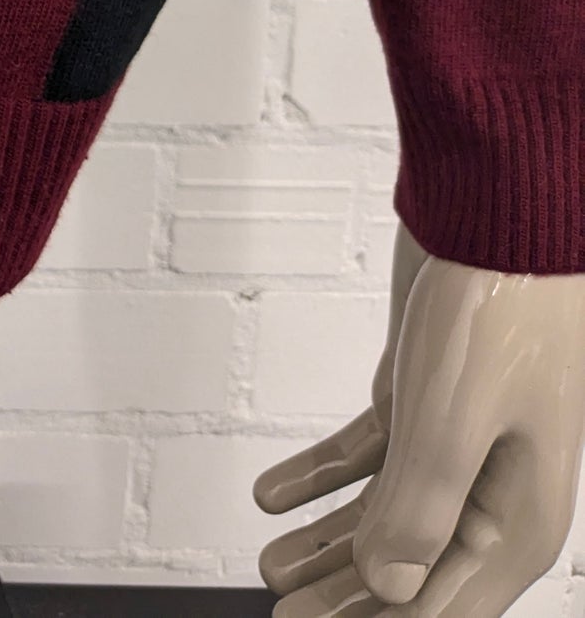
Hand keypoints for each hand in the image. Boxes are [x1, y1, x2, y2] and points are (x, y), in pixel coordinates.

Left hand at [252, 223, 584, 615]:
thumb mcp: (452, 423)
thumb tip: (391, 587)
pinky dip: (320, 475)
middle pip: (414, 566)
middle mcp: (496, 485)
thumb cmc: (497, 310)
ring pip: (385, 513)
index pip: (448, 603)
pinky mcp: (421, 397)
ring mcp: (457, 440)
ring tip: (269, 566)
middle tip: (283, 614)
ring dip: (328, 543)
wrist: (496, 213)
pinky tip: (270, 493)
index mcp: (523, 514)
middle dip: (349, 596)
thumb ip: (421, 512)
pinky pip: (367, 454)